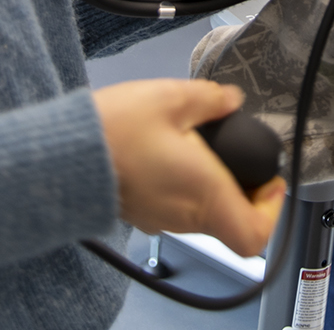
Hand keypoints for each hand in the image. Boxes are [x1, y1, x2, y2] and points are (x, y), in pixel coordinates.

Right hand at [94, 79, 283, 256]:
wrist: (62, 153)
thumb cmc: (114, 132)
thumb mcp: (171, 98)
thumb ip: (210, 99)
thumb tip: (230, 99)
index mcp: (204, 194)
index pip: (252, 235)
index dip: (270, 211)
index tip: (269, 182)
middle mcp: (185, 215)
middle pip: (230, 220)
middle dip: (242, 189)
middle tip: (237, 155)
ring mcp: (160, 219)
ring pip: (202, 213)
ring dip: (211, 185)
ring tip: (200, 146)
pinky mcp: (140, 212)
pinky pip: (175, 206)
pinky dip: (183, 186)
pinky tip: (170, 154)